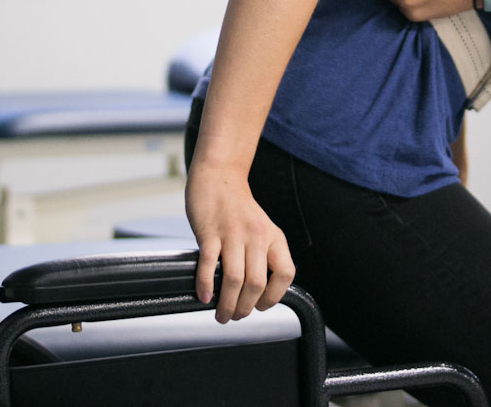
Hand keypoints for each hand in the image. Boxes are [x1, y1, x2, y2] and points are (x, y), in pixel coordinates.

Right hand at [185, 164, 295, 322]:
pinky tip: (204, 296)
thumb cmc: (238, 207)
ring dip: (227, 304)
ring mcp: (233, 233)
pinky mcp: (209, 231)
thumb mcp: (261, 229)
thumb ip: (262, 255)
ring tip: (221, 314)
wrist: (219, 175)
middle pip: (257, 283)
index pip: (286, 274)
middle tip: (234, 316)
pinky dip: (206, 284)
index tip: (260, 306)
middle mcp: (256, 235)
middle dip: (245, 308)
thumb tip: (255, 292)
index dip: (275, 296)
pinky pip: (208, 263)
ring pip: (235, 278)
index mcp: (274, 237)